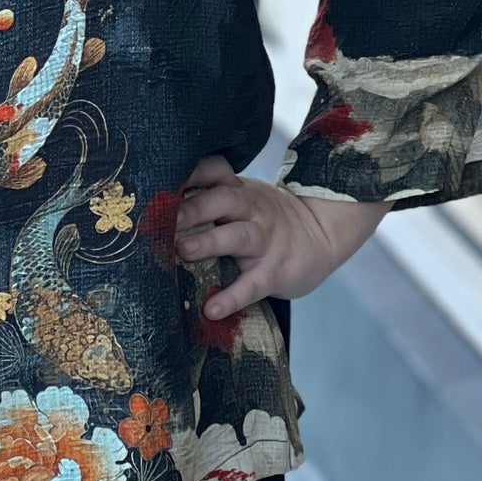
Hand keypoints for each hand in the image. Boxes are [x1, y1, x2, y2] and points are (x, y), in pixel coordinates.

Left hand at [174, 154, 386, 319]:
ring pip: (237, 237)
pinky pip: (251, 285)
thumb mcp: (246, 197)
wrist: (322, 234)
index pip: (215, 171)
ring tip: (182, 251)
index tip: (161, 180)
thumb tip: (159, 205)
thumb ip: (212, 196)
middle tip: (164, 218)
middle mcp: (252, 210)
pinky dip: (231, 298)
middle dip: (193, 208)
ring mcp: (265, 240)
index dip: (191, 173)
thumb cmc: (269, 217)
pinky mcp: (274, 272)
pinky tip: (211, 309)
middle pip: (223, 200)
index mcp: (239, 190)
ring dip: (208, 242)